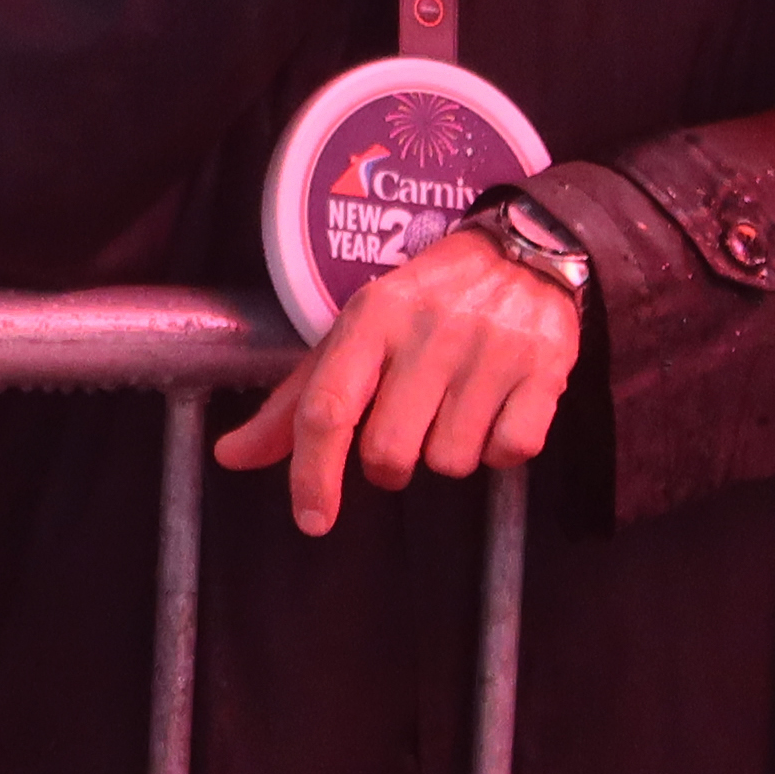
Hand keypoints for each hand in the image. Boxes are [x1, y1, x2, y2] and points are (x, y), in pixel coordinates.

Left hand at [215, 228, 579, 534]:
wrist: (518, 253)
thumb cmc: (419, 306)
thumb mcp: (352, 338)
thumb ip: (295, 403)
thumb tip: (230, 457)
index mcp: (369, 320)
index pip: (328, 409)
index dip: (314, 473)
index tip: (313, 520)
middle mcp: (427, 334)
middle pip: (388, 452)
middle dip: (390, 463)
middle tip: (405, 426)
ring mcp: (489, 352)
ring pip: (449, 462)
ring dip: (447, 452)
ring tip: (455, 405)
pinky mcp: (544, 372)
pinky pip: (510, 453)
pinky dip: (500, 448)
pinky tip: (497, 410)